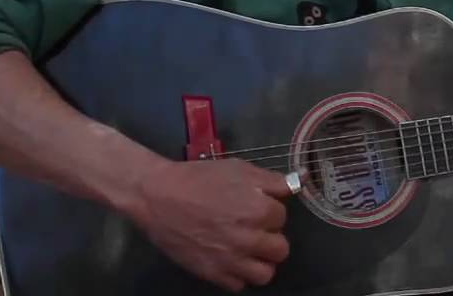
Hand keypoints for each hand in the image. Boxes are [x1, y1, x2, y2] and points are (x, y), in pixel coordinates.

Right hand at [130, 158, 293, 291]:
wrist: (158, 196)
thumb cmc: (199, 178)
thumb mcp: (239, 169)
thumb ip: (271, 181)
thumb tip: (294, 187)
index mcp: (258, 211)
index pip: (282, 217)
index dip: (269, 210)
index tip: (256, 206)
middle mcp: (249, 239)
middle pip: (280, 250)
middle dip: (270, 238)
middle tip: (254, 229)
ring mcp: (231, 260)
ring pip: (264, 274)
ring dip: (260, 262)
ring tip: (248, 250)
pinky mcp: (212, 274)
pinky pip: (238, 285)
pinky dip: (237, 274)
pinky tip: (229, 259)